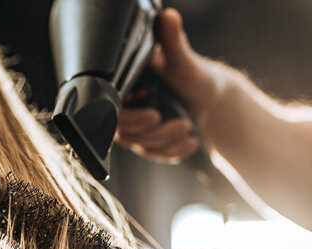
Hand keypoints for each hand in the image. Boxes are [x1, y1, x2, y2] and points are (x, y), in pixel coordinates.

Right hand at [115, 8, 226, 162]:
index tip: (154, 115)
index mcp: (126, 87)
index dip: (131, 117)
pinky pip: (155, 156)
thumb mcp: (183, 59)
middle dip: (153, 133)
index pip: (112, 111)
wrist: (212, 99)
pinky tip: (190, 142)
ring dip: (167, 142)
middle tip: (178, 123)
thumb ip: (173, 41)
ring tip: (188, 128)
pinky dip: (174, 152)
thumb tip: (168, 16)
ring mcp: (137, 128)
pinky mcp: (149, 144)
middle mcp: (127, 108)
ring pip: (141, 146)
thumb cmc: (194, 75)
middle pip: (124, 133)